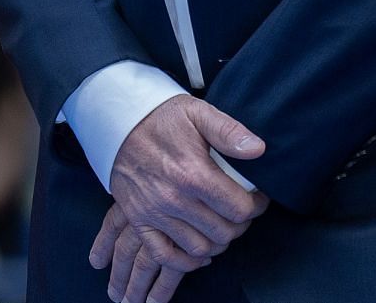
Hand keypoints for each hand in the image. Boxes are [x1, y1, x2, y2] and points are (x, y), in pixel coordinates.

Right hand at [88, 96, 268, 299]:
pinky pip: (166, 256)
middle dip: (239, 224)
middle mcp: (174, 199)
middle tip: (240, 211)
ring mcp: (154, 213)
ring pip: (200, 248)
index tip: (257, 198)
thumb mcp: (197, 113)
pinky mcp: (140, 220)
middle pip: (223, 232)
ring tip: (222, 225)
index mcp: (193, 174)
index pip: (239, 209)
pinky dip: (186, 262)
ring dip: (217, 241)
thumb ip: (229, 131)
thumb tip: (258, 150)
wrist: (117, 123)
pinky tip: (200, 250)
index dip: (256, 206)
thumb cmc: (161, 118)